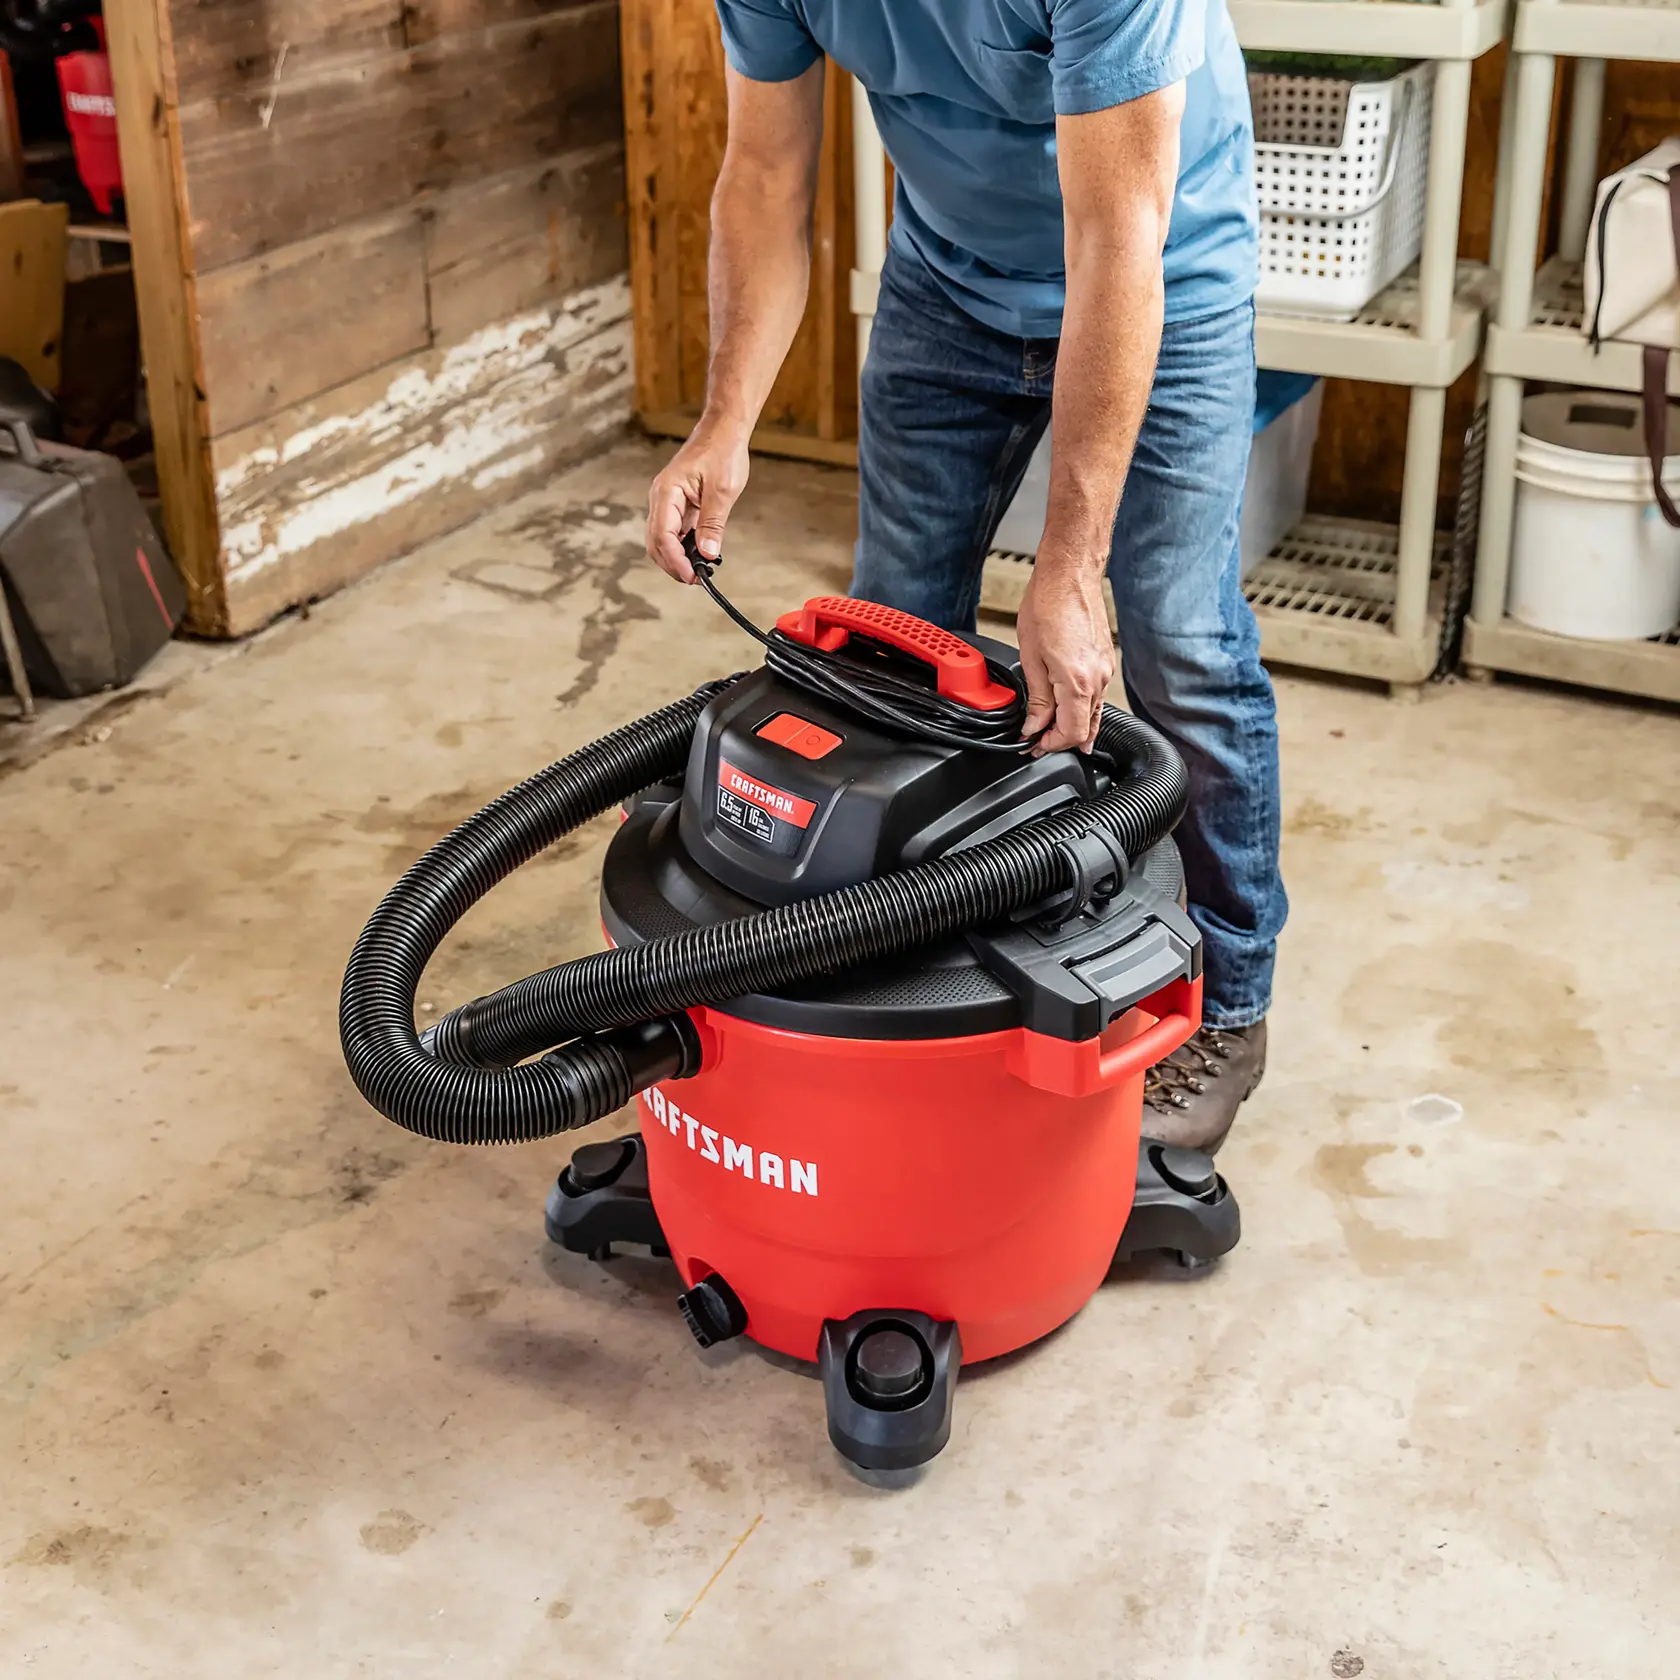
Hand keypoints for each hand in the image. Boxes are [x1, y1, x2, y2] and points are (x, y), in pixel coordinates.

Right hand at [646, 422, 751, 582]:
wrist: (723, 430)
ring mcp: (668, 502)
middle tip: (696, 579)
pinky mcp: (678, 504)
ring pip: (662, 539)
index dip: (676, 561)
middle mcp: (661, 498)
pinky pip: (674, 531)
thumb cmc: (722, 452)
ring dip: (677, 557)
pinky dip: (683, 546)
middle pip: (656, 542)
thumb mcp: (722, 491)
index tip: (693, 576)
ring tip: (699, 569)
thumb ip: (712, 524)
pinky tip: (699, 553)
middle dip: (672, 564)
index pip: (663, 536)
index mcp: (667, 492)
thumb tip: (707, 553)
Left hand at [1014, 559, 1115, 754]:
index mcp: (1077, 682)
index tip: (1034, 745)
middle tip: (1039, 741)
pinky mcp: (1106, 661)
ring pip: (1093, 714)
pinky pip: (1097, 697)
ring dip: (1073, 726)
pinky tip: (1070, 710)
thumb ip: (1038, 698)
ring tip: (1052, 731)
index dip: (1051, 745)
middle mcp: (1098, 679)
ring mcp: (1106, 670)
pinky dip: (1083, 710)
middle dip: (1061, 740)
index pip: (1071, 733)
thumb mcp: (1031, 657)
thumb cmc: (1048, 605)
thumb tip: (1035, 724)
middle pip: (1085, 728)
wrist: (1069, 575)